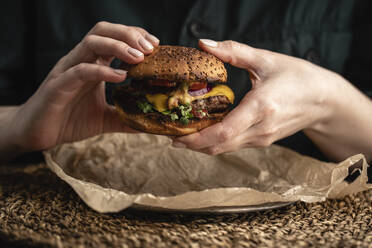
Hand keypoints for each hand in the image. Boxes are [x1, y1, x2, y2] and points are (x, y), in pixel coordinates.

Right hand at [9, 22, 158, 152]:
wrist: (37, 133)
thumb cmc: (69, 121)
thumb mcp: (105, 119)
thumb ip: (125, 117)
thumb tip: (148, 124)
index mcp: (91, 64)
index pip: (114, 38)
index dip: (135, 37)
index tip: (156, 45)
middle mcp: (80, 61)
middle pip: (103, 31)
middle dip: (129, 34)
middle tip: (150, 47)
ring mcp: (68, 71)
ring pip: (91, 43)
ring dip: (118, 46)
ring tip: (139, 57)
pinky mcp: (58, 86)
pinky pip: (80, 71)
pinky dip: (102, 71)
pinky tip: (120, 77)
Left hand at [173, 39, 341, 154]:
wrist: (324, 99)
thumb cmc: (298, 77)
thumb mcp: (266, 60)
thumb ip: (233, 52)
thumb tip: (203, 44)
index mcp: (261, 108)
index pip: (223, 132)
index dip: (197, 139)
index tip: (176, 137)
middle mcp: (260, 129)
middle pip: (220, 146)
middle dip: (193, 145)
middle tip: (171, 136)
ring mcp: (262, 138)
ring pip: (226, 149)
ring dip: (203, 146)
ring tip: (183, 135)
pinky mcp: (263, 140)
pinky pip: (234, 145)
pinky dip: (216, 143)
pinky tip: (205, 133)